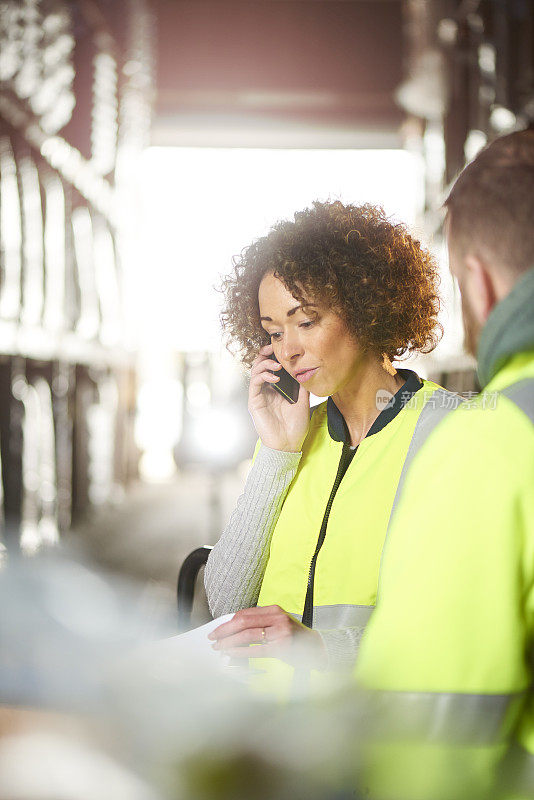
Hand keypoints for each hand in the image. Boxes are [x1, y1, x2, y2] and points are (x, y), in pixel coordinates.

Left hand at [208, 605, 326, 669]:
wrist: (316, 648)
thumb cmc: (293, 637)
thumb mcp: (277, 623)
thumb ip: (259, 623)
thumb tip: (232, 628)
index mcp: (274, 609)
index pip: (245, 613)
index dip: (228, 622)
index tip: (217, 629)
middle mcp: (277, 618)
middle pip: (243, 622)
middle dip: (225, 631)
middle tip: (213, 638)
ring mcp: (280, 632)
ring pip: (247, 635)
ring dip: (229, 642)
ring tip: (219, 647)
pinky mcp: (282, 648)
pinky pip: (256, 650)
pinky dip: (240, 652)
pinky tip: (232, 654)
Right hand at [248, 345, 309, 451]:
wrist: (289, 444)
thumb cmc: (296, 426)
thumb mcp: (304, 401)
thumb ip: (302, 386)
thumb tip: (306, 369)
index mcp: (276, 389)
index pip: (271, 366)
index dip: (273, 355)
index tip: (280, 347)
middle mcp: (266, 390)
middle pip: (260, 365)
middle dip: (265, 354)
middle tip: (273, 348)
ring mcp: (259, 395)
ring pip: (255, 371)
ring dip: (265, 364)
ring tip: (277, 365)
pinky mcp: (254, 402)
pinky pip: (254, 383)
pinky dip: (263, 376)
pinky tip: (275, 377)